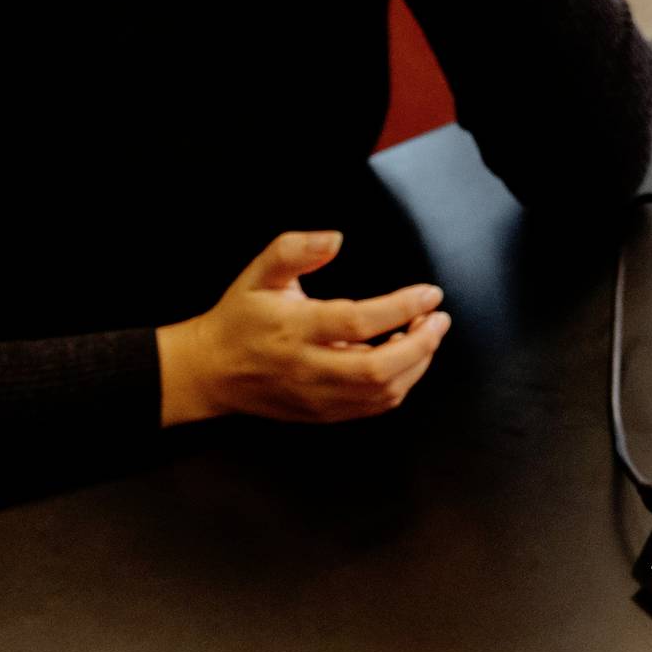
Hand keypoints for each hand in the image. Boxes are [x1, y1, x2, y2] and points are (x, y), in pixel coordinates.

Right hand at [157, 230, 449, 425]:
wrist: (213, 371)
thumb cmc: (240, 317)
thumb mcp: (259, 273)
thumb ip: (295, 249)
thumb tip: (335, 238)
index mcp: (294, 329)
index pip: (359, 322)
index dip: (402, 308)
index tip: (429, 294)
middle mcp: (308, 368)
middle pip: (379, 369)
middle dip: (422, 344)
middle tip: (438, 319)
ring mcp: (317, 396)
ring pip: (382, 392)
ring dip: (416, 364)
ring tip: (425, 335)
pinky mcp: (323, 413)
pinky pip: (373, 406)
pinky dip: (400, 383)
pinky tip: (404, 359)